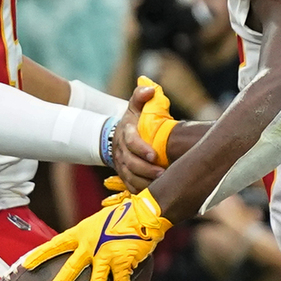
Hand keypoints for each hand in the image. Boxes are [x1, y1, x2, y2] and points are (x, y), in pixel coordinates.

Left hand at [20, 190, 171, 280]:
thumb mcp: (98, 221)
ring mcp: (107, 253)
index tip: (25, 266)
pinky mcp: (123, 260)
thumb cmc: (122, 215)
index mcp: (81, 233)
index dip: (40, 255)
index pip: (55, 244)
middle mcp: (91, 244)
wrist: (144, 211)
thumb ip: (89, 237)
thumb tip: (83, 250)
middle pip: (71, 268)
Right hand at [112, 77, 175, 191]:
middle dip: (146, 170)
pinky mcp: (124, 175)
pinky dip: (141, 190)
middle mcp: (121, 150)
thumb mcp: (135, 106)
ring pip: (130, 177)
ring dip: (145, 182)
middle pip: (130, 163)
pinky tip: (155, 192)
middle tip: (163, 173)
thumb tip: (149, 89)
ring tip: (162, 184)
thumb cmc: (133, 120)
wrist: (117, 137)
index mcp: (126, 133)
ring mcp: (121, 164)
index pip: (131, 142)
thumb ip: (141, 95)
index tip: (154, 155)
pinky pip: (130, 186)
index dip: (141, 149)